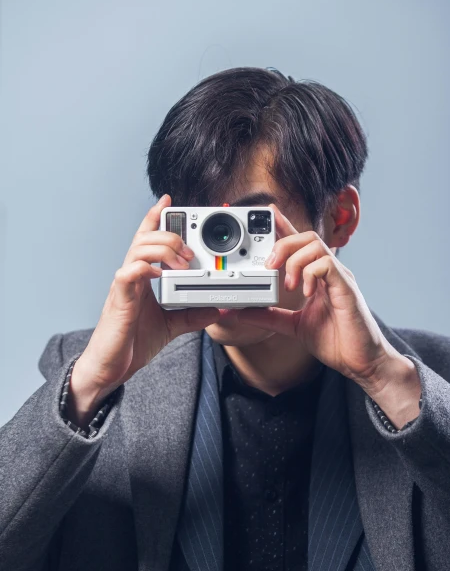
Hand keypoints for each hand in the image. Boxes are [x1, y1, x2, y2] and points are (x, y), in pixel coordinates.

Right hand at [67, 195, 219, 425]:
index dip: (155, 218)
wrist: (112, 368)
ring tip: (181, 262)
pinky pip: (127, 274)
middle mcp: (131, 276)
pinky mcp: (119, 300)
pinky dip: (144, 268)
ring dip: (163, 249)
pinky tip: (157, 273)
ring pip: (137, 249)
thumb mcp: (171, 326)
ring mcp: (124, 286)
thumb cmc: (133, 342)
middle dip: (170, 236)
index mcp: (142, 277)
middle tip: (190, 251)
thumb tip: (216, 310)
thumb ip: (192, 315)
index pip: (147, 239)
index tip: (168, 201)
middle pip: (145, 238)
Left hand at [236, 204, 404, 391]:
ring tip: (288, 283)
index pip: (300, 244)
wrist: (362, 362)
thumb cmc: (336, 341)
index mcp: (318, 276)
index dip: (284, 225)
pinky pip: (327, 264)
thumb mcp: (294, 326)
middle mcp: (330, 271)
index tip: (268, 214)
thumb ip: (270, 316)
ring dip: (295, 259)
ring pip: (316, 245)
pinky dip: (310, 273)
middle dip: (283, 243)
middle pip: (306, 236)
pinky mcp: (347, 288)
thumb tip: (243, 312)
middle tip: (269, 266)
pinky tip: (306, 291)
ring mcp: (340, 277)